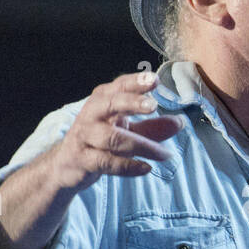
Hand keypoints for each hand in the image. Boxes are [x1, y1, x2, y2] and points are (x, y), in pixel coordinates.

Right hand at [50, 71, 186, 190]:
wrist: (67, 166)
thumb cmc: (100, 141)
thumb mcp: (127, 131)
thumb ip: (152, 127)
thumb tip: (180, 123)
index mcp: (102, 101)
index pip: (119, 86)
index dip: (136, 82)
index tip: (155, 80)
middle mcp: (91, 114)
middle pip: (110, 104)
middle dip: (131, 102)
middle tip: (153, 105)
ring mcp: (85, 137)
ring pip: (112, 138)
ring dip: (142, 146)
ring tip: (164, 154)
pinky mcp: (82, 159)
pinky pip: (106, 162)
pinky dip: (128, 166)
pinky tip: (146, 168)